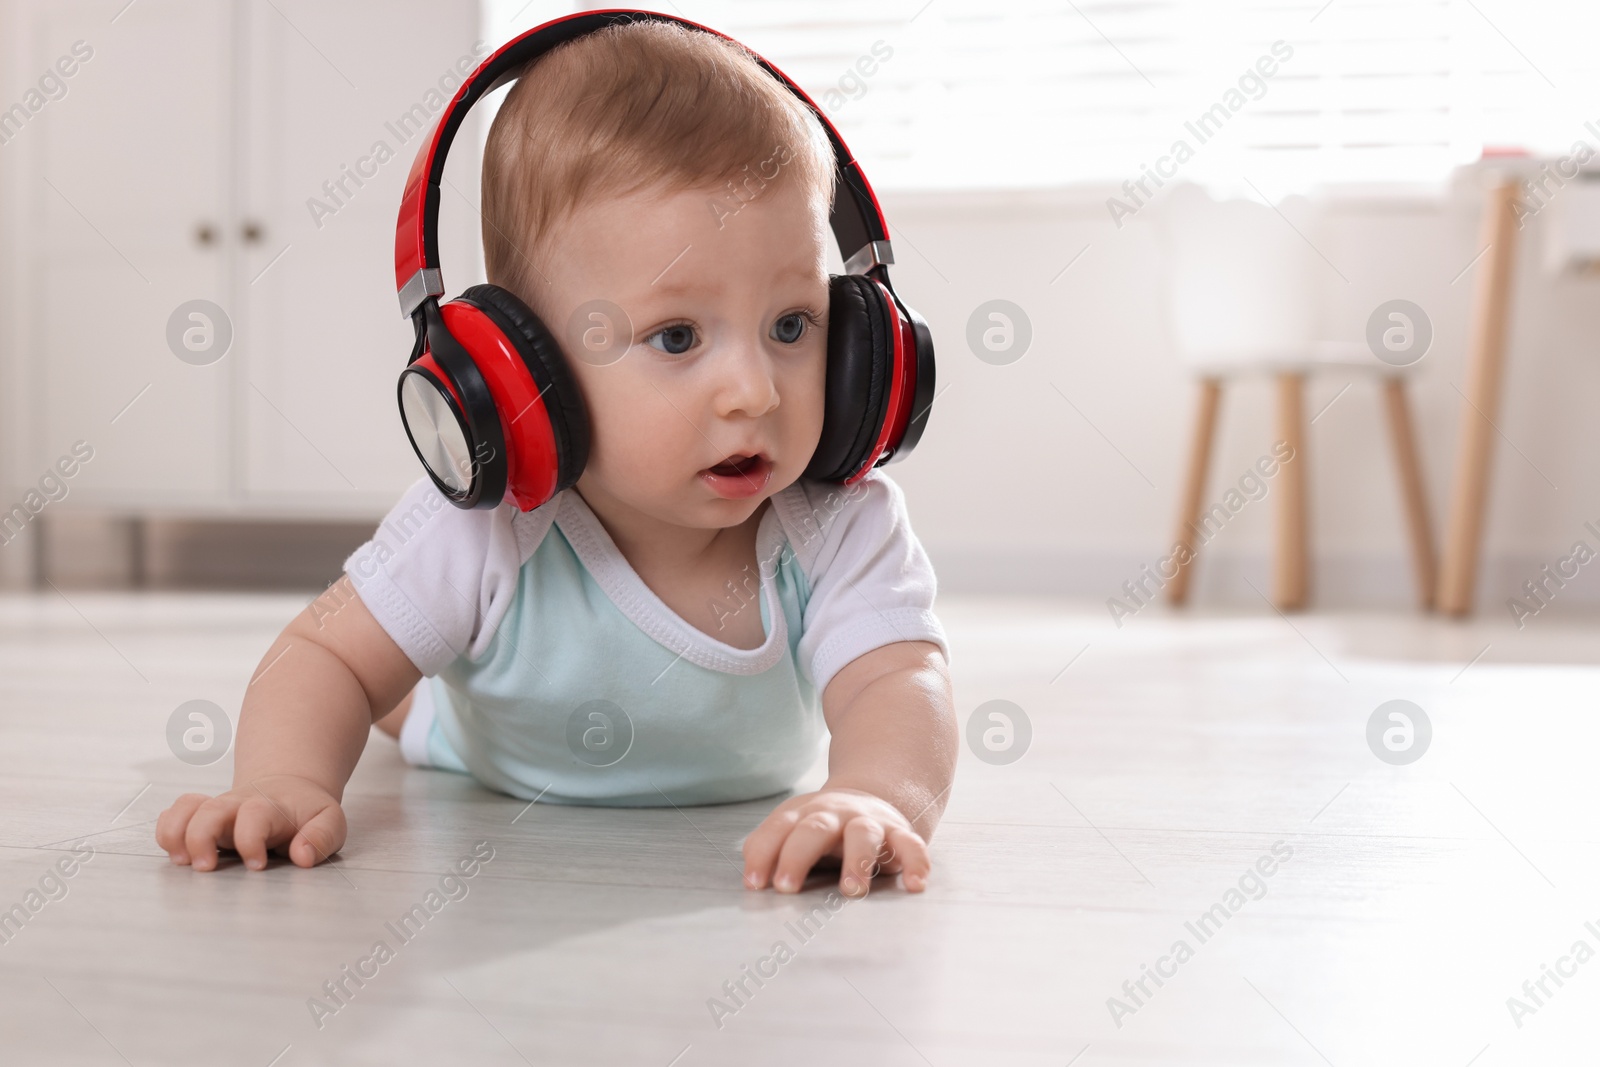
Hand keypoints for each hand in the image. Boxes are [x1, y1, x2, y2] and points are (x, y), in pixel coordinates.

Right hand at [155, 774, 346, 871]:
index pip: (253, 815)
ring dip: (176, 834)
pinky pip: (173, 814)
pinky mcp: (200, 817)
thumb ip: (322, 837)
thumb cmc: (307, 812)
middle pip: (210, 810)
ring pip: (186, 809)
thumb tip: (303, 857)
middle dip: (201, 838)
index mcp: (270, 807)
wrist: (289, 788)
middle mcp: (238, 806)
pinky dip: (166, 831)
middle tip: (206, 868)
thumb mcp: (330, 821)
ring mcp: (217, 810)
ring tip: (181, 862)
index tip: (257, 866)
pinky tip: (175, 852)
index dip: (250, 840)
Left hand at [741, 787, 929, 896]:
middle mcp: (835, 814)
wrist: (869, 799)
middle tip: (786, 888)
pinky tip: (916, 885)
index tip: (755, 885)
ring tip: (852, 891)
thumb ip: (768, 850)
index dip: (764, 854)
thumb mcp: (791, 830)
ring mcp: (868, 822)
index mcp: (803, 814)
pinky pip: (912, 845)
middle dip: (798, 856)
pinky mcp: (898, 833)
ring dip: (857, 860)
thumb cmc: (821, 828)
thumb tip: (752, 880)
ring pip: (863, 834)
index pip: (778, 829)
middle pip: (814, 829)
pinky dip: (916, 862)